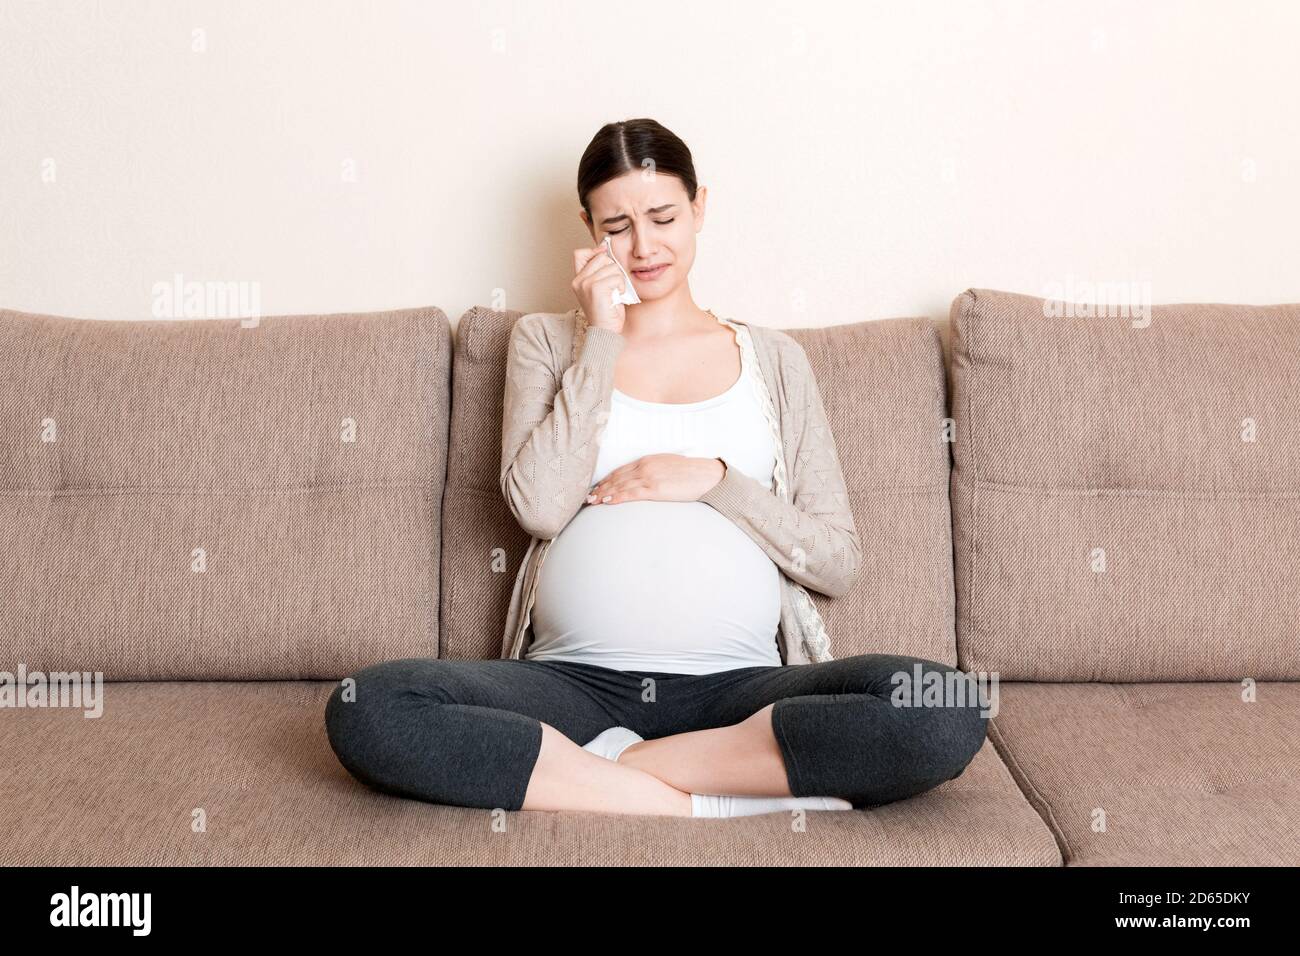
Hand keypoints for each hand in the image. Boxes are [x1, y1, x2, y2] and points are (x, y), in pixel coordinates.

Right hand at [572, 239, 630, 332]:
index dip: (594, 251)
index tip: (605, 255)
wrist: (605, 332)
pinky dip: (621, 287)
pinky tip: (617, 296)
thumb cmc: (606, 311)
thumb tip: (605, 250)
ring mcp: (586, 284)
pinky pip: (616, 278)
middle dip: (613, 268)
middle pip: (601, 257)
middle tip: (613, 285)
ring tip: (615, 292)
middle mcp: (579, 280)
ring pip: (612, 267)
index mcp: (577, 280)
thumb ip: (600, 271)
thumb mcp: (600, 288)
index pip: (580, 253)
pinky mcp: (596, 289)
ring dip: (619, 280)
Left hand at [585, 454, 724, 505]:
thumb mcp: (669, 467)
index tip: (597, 487)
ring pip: (620, 486)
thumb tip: (648, 482)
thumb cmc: (691, 474)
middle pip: (616, 477)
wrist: (706, 475)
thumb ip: (655, 472)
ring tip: (592, 501)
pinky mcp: (655, 488)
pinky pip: (630, 494)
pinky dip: (616, 497)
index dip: (607, 479)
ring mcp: (649, 477)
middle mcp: (645, 466)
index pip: (621, 470)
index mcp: (648, 460)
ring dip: (603, 494)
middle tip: (588, 497)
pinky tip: (607, 502)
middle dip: (600, 487)